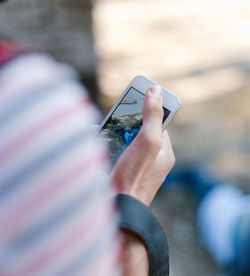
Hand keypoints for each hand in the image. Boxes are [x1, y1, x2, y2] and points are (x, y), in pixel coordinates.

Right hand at [111, 86, 174, 205]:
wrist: (117, 209)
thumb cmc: (134, 176)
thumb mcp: (148, 141)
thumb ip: (153, 116)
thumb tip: (156, 90)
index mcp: (164, 154)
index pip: (160, 126)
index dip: (150, 112)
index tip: (139, 99)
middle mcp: (153, 161)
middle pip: (142, 133)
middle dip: (129, 123)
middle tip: (118, 114)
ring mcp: (138, 168)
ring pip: (129, 143)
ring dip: (117, 133)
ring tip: (105, 125)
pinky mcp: (124, 174)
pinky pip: (118, 153)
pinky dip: (109, 145)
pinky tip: (98, 139)